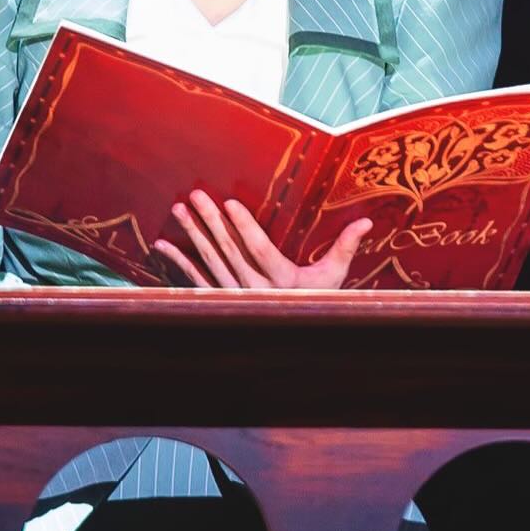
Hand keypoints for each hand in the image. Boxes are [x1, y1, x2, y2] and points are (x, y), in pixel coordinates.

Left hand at [154, 189, 372, 288]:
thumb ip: (345, 247)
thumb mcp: (333, 277)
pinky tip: (162, 246)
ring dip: (192, 235)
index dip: (243, 227)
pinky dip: (178, 263)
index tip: (230, 204)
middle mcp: (254, 288)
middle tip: (194, 196)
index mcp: (282, 279)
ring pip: (209, 261)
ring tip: (178, 210)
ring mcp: (234, 294)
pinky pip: (195, 280)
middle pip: (229, 251)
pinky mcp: (220, 298)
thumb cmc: (317, 302)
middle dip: (210, 222)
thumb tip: (367, 221)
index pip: (259, 249)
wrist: (296, 334)